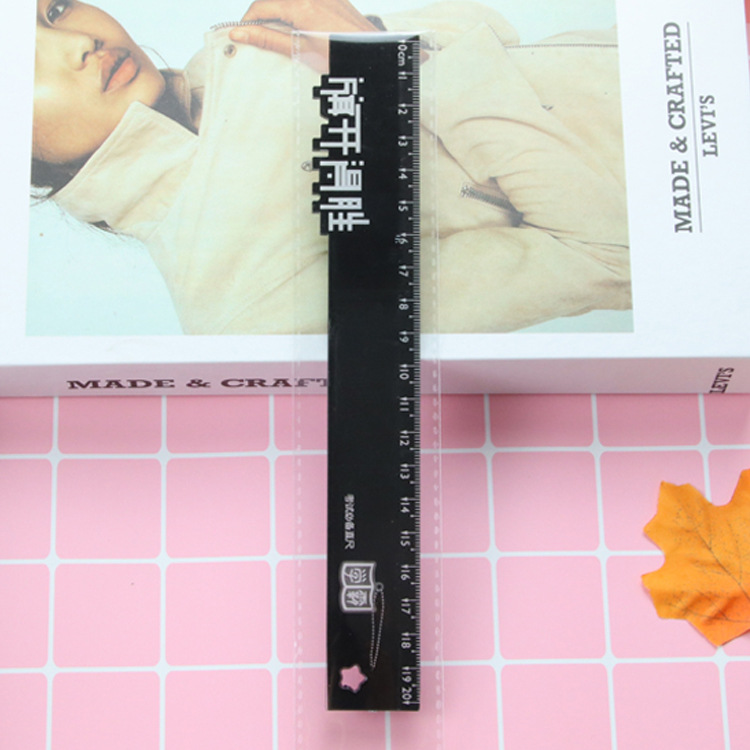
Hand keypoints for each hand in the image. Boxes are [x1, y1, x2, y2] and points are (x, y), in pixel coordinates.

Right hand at [229, 0, 377, 56]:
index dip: (249, 22)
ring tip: (284, 36)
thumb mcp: (301, 51)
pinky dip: (297, 11)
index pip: (262, 7)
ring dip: (281, 14)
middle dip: (265, 17)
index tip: (243, 35)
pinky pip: (306, 1)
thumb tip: (240, 33)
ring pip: (290, 1)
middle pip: (275, 1)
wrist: (372, 58)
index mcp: (302, 5)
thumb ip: (270, 40)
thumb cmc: (341, 58)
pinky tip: (302, 29)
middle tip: (262, 38)